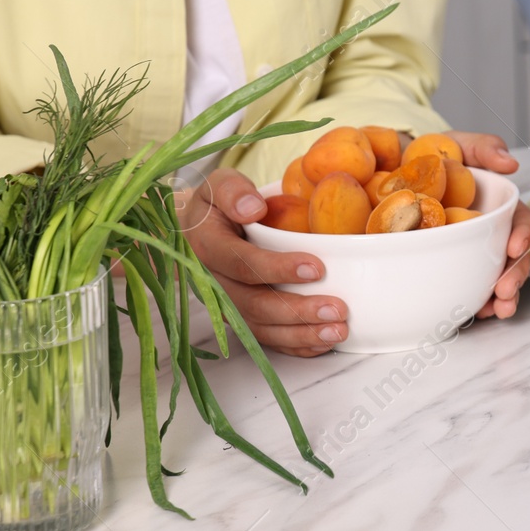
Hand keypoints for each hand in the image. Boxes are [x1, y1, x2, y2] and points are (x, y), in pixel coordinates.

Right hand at [178, 169, 346, 356]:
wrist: (192, 233)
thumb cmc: (214, 206)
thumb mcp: (218, 185)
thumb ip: (233, 191)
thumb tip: (253, 208)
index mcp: (206, 247)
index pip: (241, 262)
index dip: (277, 268)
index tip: (316, 268)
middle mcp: (212, 283)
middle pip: (253, 304)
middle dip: (296, 311)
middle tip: (337, 310)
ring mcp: (224, 305)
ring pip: (259, 328)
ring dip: (299, 334)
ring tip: (337, 331)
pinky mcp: (238, 318)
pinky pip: (264, 338)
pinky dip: (293, 345)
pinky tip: (322, 343)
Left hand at [435, 130, 529, 319]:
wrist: (387, 172)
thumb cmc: (428, 157)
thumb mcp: (456, 144)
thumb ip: (484, 147)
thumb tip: (511, 162)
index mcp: (496, 206)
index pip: (520, 221)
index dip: (523, 235)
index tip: (515, 247)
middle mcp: (489, 233)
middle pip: (514, 258)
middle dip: (515, 277)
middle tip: (504, 292)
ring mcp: (470, 252)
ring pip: (495, 278)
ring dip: (502, 297)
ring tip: (496, 311)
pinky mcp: (448, 267)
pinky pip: (467, 288)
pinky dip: (475, 303)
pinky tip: (475, 313)